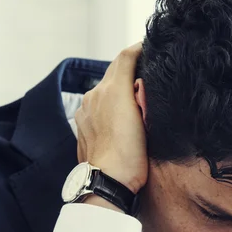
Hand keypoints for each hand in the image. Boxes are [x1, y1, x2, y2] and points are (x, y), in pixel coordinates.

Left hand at [75, 43, 146, 193]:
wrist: (108, 182)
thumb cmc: (131, 157)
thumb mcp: (145, 121)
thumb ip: (142, 92)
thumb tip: (141, 79)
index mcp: (112, 89)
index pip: (125, 57)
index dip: (139, 51)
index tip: (150, 50)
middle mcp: (95, 95)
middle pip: (113, 71)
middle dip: (129, 69)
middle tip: (146, 72)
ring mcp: (85, 110)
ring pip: (104, 89)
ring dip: (118, 89)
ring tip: (134, 98)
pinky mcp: (81, 125)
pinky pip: (95, 106)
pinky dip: (108, 105)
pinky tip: (119, 118)